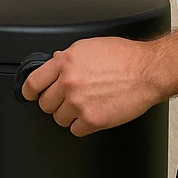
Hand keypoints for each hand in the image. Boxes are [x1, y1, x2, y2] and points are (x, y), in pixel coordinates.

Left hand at [21, 37, 166, 136]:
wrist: (147, 71)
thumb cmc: (125, 57)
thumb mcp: (90, 47)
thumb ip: (69, 57)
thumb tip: (55, 62)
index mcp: (66, 62)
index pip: (33, 82)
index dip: (30, 91)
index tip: (31, 95)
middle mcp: (69, 82)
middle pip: (45, 104)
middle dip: (55, 102)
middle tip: (68, 99)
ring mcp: (79, 103)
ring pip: (59, 119)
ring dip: (69, 115)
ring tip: (85, 105)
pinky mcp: (92, 120)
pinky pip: (75, 130)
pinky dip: (83, 125)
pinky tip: (93, 114)